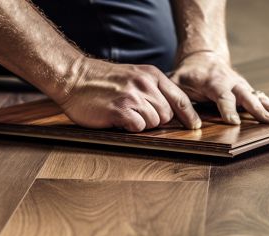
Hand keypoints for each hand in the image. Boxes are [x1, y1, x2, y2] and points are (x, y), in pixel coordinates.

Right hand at [55, 57, 201, 131]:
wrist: (73, 77)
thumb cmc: (102, 80)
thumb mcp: (133, 75)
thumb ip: (152, 89)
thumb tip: (169, 112)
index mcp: (152, 75)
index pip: (180, 98)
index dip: (189, 115)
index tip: (195, 126)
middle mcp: (145, 84)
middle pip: (167, 115)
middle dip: (155, 120)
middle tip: (135, 115)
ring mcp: (133, 97)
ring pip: (153, 123)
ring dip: (140, 124)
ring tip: (124, 114)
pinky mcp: (120, 110)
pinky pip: (138, 128)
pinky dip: (130, 128)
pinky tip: (118, 119)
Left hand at [170, 51, 268, 124]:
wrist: (203, 58)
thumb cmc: (187, 74)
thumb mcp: (175, 82)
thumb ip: (175, 97)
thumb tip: (175, 115)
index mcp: (213, 80)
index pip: (222, 95)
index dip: (227, 108)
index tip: (234, 122)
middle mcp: (232, 82)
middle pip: (246, 96)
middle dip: (256, 109)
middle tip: (267, 121)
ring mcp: (242, 87)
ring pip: (259, 97)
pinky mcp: (249, 92)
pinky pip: (263, 100)